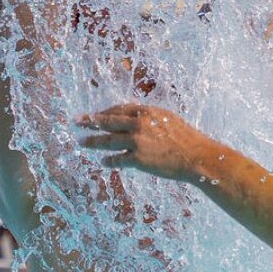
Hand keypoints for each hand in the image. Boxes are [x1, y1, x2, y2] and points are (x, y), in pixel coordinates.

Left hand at [77, 104, 214, 180]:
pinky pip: (117, 159)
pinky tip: (103, 162)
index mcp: (146, 111)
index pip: (119, 109)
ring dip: (92, 141)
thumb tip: (136, 119)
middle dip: (90, 121)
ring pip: (107, 140)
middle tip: (76, 121)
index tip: (95, 115)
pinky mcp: (138, 159)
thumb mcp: (168, 118)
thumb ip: (150, 118)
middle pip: (107, 121)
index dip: (104, 112)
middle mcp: (138, 124)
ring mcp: (137, 141)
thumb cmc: (186, 138)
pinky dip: (109, 161)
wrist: (196, 156)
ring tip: (82, 142)